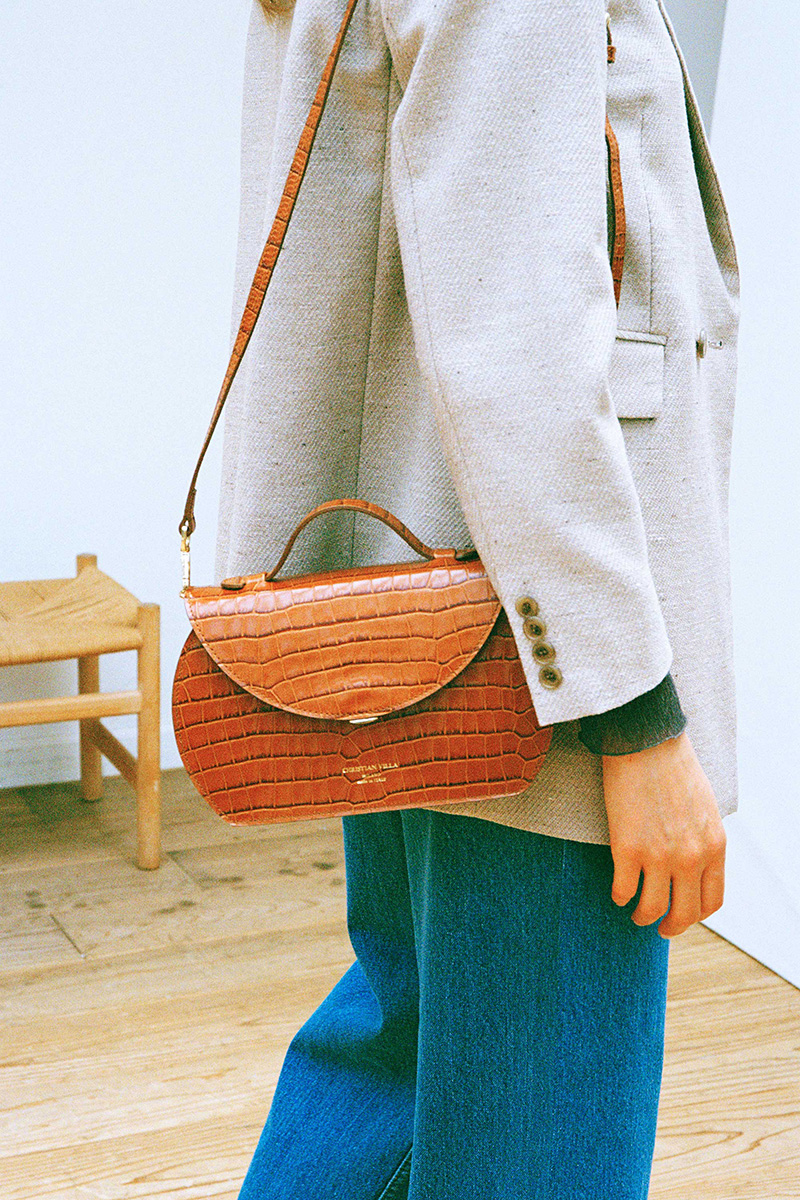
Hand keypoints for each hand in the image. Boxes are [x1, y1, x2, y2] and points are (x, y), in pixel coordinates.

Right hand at [601, 730, 726, 937]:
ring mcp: (659, 855)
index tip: (682, 914)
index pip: (712, 901)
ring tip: (633, 912)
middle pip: (684, 913)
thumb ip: (703, 840)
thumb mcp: (705, 808)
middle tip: (659, 927)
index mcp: (714, 846)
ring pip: (651, 909)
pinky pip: (622, 890)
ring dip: (641, 916)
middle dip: (670, 927)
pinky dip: (618, 896)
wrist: (645, 742)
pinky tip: (616, 891)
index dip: (695, 915)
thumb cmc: (673, 766)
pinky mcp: (628, 848)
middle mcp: (691, 857)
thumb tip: (692, 865)